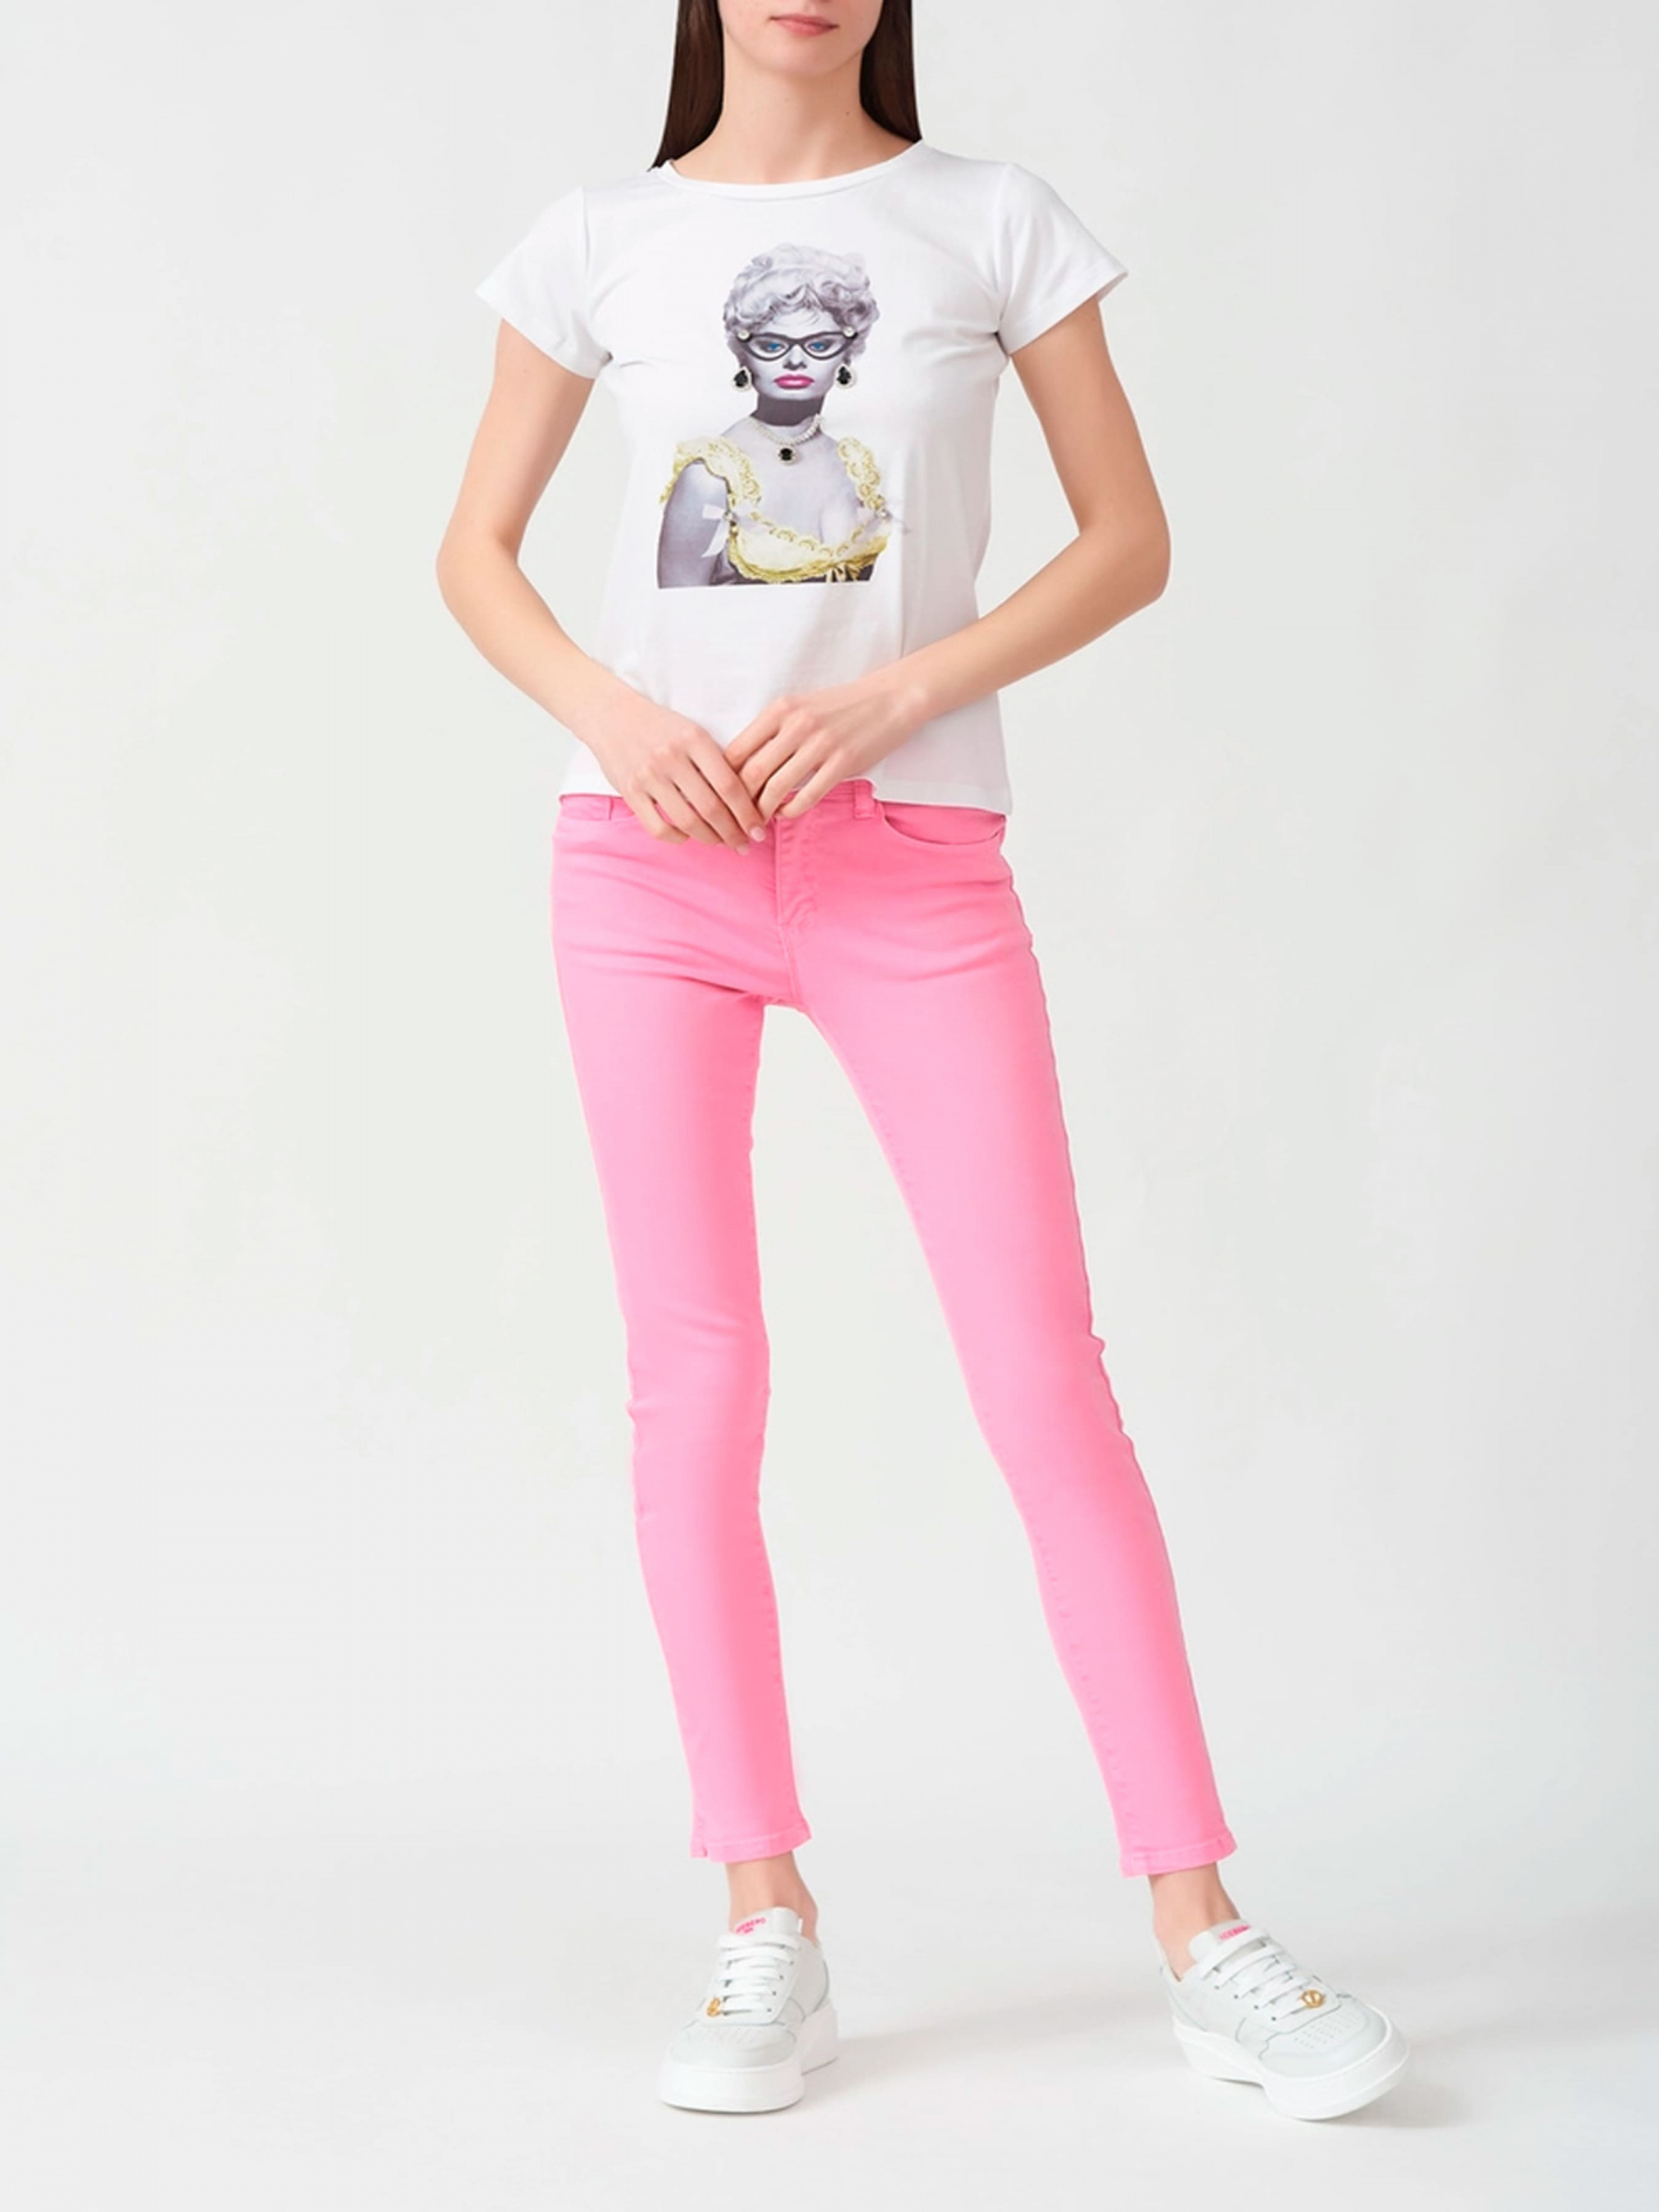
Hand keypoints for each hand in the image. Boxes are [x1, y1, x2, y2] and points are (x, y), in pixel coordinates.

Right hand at [572, 676, 768, 850]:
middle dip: (733, 832)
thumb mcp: (693, 732)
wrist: (612, 714)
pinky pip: (658, 828)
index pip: (729, 785)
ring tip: (720, 842)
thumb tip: (748, 800)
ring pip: (687, 821)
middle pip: (712, 808)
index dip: (747, 813)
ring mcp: (649, 775)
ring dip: (709, 838)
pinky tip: (687, 836)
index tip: (758, 829)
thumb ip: (716, 761)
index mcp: (694, 739)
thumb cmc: (660, 726)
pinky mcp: (630, 791)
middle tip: (744, 845)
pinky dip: (677, 838)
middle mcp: (671, 757)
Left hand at [724, 667, 931, 819]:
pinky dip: (790, 811)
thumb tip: (743, 765)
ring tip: (758, 822)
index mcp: (781, 709)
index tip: (721, 796)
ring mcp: (820, 744)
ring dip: (762, 812)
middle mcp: (797, 725)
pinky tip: (785, 813)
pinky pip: (806, 796)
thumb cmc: (842, 706)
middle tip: (735, 818)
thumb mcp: (800, 707)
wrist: (890, 699)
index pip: (737, 750)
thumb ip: (773, 731)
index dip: (723, 778)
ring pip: (775, 788)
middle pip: (751, 773)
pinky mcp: (842, 763)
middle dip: (739, 802)